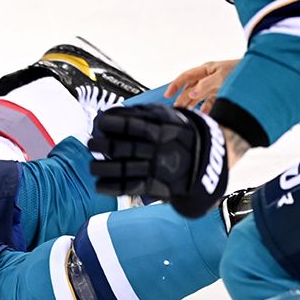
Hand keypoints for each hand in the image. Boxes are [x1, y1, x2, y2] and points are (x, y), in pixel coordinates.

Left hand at [88, 103, 228, 217]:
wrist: (207, 160)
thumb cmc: (180, 135)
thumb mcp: (168, 117)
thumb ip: (141, 114)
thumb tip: (111, 112)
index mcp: (161, 129)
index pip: (131, 125)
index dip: (111, 124)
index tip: (99, 123)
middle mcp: (157, 149)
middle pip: (122, 146)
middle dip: (102, 145)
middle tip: (91, 143)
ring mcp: (156, 168)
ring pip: (122, 168)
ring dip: (102, 167)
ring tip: (92, 166)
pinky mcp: (155, 185)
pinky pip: (129, 187)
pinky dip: (111, 187)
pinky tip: (99, 185)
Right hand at [164, 58, 238, 112]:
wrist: (261, 71)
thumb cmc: (241, 69)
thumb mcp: (222, 76)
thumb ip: (206, 85)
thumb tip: (191, 94)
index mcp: (206, 69)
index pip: (186, 77)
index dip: (175, 85)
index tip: (167, 95)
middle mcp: (209, 77)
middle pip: (191, 88)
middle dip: (183, 99)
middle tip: (177, 110)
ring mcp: (215, 84)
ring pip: (199, 96)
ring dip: (192, 104)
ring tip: (187, 113)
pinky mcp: (222, 92)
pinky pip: (211, 101)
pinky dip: (206, 108)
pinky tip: (204, 114)